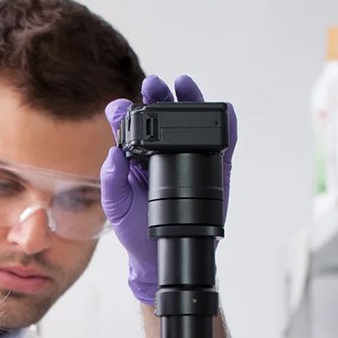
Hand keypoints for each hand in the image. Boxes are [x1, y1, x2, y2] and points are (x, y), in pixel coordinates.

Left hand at [100, 74, 237, 306]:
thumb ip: (112, 182)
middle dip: (157, 96)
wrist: (161, 252)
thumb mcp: (117, 208)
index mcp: (135, 154)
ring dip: (190, 100)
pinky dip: (225, 126)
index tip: (121, 107)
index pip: (128, 125)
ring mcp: (189, 155)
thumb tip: (113, 155)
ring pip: (191, 122)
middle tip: (154, 85)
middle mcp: (161, 149)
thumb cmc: (135, 229)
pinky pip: (221, 143)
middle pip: (161, 114)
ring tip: (184, 85)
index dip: (124, 112)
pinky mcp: (213, 166)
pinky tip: (223, 112)